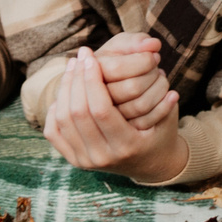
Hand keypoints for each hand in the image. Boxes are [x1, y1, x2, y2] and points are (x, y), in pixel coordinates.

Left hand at [43, 49, 186, 183]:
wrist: (151, 165)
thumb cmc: (160, 134)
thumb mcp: (168, 116)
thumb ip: (162, 92)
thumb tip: (155, 61)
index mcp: (127, 146)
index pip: (101, 109)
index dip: (92, 79)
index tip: (91, 56)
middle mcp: (102, 157)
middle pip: (77, 112)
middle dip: (76, 79)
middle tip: (80, 56)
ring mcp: (85, 161)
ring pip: (62, 119)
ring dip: (64, 88)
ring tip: (73, 66)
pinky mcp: (74, 160)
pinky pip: (53, 132)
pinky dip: (54, 109)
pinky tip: (65, 90)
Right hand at [88, 34, 172, 130]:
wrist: (122, 96)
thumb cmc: (120, 64)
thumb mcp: (122, 48)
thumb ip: (134, 41)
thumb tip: (152, 44)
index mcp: (88, 75)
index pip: (117, 68)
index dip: (142, 60)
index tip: (153, 55)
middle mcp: (92, 103)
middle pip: (131, 87)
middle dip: (151, 74)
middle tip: (157, 68)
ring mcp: (108, 123)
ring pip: (140, 105)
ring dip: (160, 88)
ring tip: (162, 79)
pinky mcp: (125, 136)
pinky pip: (148, 121)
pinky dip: (165, 105)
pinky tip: (171, 95)